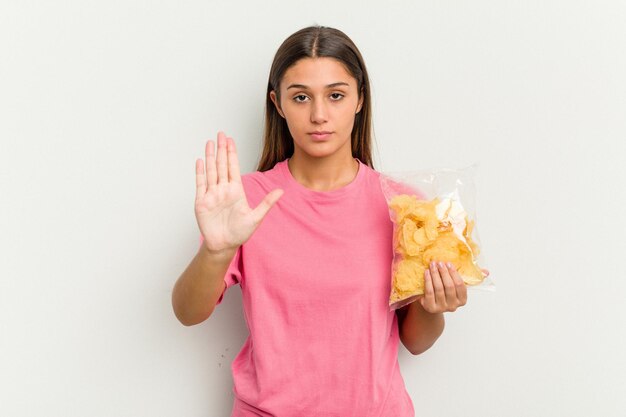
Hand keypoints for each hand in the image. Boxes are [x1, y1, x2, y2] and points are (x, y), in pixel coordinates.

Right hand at [195, 131, 283, 253]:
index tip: (231, 140)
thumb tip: (281, 191)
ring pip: (211, 171)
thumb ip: (267, 203)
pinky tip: (200, 161)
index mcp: (236, 191)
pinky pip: (200, 184)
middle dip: (221, 149)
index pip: (233, 167)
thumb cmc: (239, 233)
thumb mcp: (256, 217)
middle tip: (221, 134)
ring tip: (210, 143)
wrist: (224, 246)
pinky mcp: (202, 202)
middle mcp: (223, 189)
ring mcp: (212, 194)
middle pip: (222, 165)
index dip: (232, 153)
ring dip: (210, 157)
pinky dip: (200, 172)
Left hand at [419, 261, 484, 313]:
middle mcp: (453, 306)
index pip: (460, 285)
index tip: (448, 263)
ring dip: (435, 274)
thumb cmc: (445, 291)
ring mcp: (441, 308)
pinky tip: (426, 272)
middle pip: (449, 286)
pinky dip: (428, 281)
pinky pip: (429, 292)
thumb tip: (487, 272)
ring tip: (432, 265)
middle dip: (444, 272)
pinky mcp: (430, 307)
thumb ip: (471, 278)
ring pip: (438, 288)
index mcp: (462, 300)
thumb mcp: (456, 285)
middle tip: (439, 262)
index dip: (454, 273)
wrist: (430, 303)